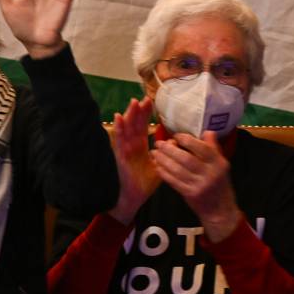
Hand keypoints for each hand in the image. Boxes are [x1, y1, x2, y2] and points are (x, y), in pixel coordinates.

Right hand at [108, 97, 158, 224]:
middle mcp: (131, 145)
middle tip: (143, 98)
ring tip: (132, 103)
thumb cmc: (146, 183)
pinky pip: (119, 140)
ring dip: (129, 115)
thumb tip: (175, 142)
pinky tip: (118, 118)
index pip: (142, 127)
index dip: (145, 115)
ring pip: (127, 129)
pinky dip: (118, 129)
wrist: (136, 196)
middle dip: (138, 111)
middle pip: (134, 125)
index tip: (149, 102)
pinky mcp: (120, 155)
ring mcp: (125, 149)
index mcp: (140, 147)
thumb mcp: (160, 166)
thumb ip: (167, 154)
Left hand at [152, 131, 241, 241]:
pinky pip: (173, 181)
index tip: (175, 136)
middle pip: (186, 158)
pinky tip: (157, 166)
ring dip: (163, 160)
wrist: (220, 210)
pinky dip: (164, 172)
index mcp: (219, 163)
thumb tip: (207, 131)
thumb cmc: (219, 184)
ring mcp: (199, 185)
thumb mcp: (221, 165)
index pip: (202, 148)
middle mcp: (210, 173)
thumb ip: (213, 148)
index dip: (187, 140)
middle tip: (158, 143)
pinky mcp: (190, 194)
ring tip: (154, 152)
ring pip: (177, 169)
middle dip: (170, 149)